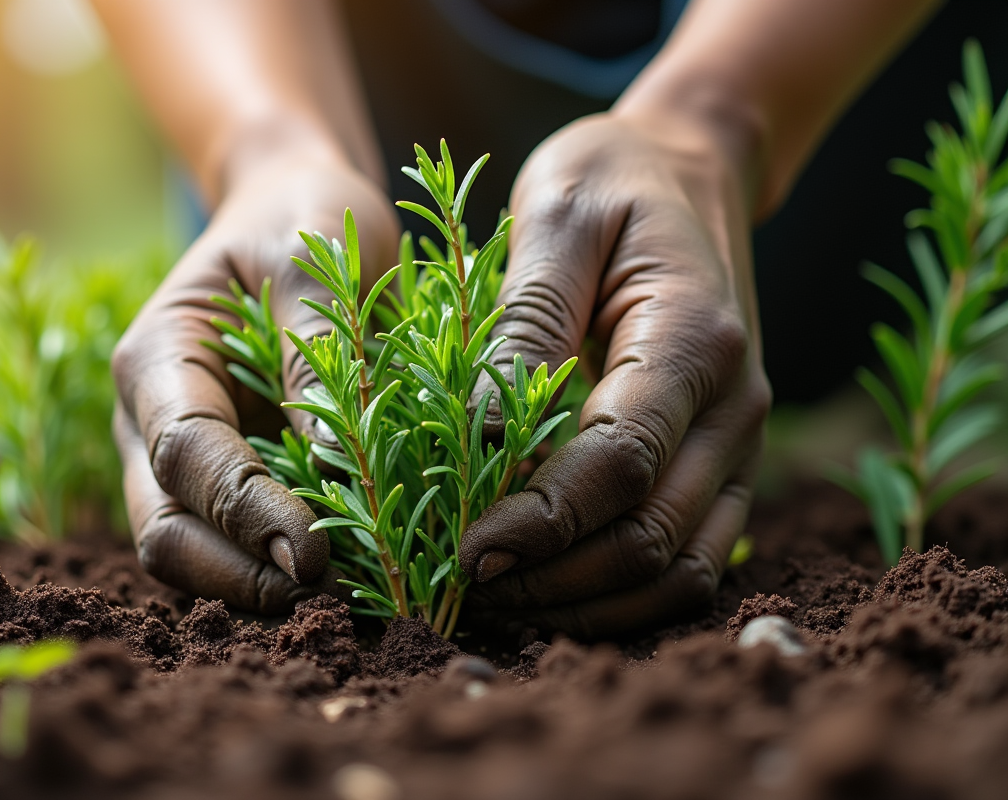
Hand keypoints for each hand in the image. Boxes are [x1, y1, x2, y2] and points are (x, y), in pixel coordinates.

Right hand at [113, 156, 399, 613]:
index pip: (183, 455)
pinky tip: (344, 572)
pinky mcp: (228, 473)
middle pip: (165, 527)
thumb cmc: (302, 218)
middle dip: (237, 571)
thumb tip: (336, 466)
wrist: (295, 208)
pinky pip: (235, 539)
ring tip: (343, 595)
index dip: (243, 511)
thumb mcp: (314, 256)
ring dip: (254, 581)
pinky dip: (276, 563)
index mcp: (157, 356)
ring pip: (191, 548)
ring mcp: (184, 454)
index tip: (313, 554)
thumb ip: (317, 352)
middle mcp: (152, 416)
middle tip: (328, 596)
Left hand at [458, 111, 770, 637]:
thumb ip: (525, 323)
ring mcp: (739, 442)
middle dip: (551, 578)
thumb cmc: (609, 182)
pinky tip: (552, 592)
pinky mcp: (726, 464)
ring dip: (585, 603)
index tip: (461, 551)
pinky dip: (624, 597)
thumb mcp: (555, 215)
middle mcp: (735, 404)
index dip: (540, 521)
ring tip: (496, 602)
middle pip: (650, 537)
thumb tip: (481, 437)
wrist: (688, 174)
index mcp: (695, 337)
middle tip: (460, 587)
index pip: (619, 461)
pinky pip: (690, 561)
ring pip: (677, 569)